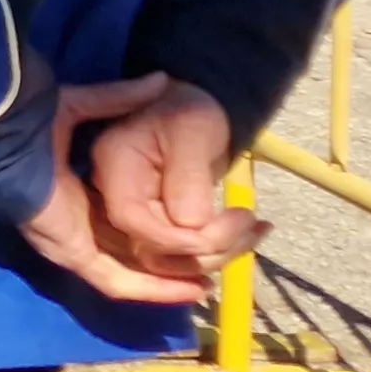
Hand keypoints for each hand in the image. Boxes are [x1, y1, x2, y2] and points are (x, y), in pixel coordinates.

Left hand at [14, 73, 212, 305]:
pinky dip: (151, 288)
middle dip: (180, 255)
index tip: (204, 217)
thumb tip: (161, 80)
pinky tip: (187, 288)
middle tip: (226, 249)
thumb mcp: (81, 105)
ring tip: (216, 276)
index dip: (163, 219)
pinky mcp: (71, 252)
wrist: (1, 134)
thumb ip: (118, 98)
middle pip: (135, 250)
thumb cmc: (28, 118)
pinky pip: (116, 281)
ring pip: (132, 271)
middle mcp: (76, 222)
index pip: (126, 216)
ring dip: (173, 276)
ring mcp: (73, 242)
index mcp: (75, 191)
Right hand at [83, 78, 262, 277]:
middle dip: (205, 251)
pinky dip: (215, 254)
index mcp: (114, 167)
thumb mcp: (193, 131)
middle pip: (148, 250)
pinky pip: (179, 257)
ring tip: (256, 231)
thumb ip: (189, 179)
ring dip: (216, 257)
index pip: (130, 219)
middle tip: (250, 224)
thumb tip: (194, 228)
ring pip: (166, 262)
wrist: (192, 109)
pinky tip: (247, 239)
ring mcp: (134, 216)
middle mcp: (114, 198)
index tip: (218, 234)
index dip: (173, 239)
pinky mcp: (155, 228)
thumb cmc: (190, 111)